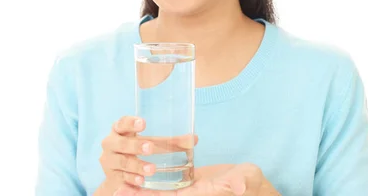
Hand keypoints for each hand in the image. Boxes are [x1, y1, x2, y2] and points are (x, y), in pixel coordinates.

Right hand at [98, 116, 198, 193]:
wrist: (117, 171)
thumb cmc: (136, 149)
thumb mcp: (150, 142)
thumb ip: (170, 142)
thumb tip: (194, 139)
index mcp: (119, 130)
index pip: (122, 123)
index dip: (131, 122)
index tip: (144, 123)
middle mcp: (111, 144)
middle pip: (121, 143)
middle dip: (136, 146)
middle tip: (150, 148)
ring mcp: (109, 161)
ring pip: (122, 162)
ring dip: (137, 165)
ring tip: (152, 169)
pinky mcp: (112, 177)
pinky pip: (121, 178)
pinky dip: (132, 179)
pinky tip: (142, 181)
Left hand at [114, 163, 279, 195]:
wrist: (253, 184)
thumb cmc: (252, 183)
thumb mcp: (247, 180)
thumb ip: (240, 182)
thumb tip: (238, 186)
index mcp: (200, 194)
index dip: (152, 195)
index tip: (132, 193)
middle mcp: (190, 194)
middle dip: (138, 194)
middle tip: (114, 190)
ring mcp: (189, 189)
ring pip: (160, 190)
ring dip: (140, 188)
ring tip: (117, 185)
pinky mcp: (190, 182)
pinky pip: (167, 184)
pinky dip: (152, 180)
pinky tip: (138, 174)